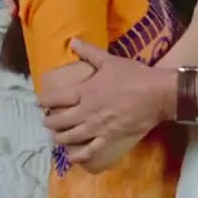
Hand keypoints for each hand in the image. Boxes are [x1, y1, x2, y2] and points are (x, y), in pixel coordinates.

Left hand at [39, 38, 171, 162]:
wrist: (157, 94)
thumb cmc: (133, 75)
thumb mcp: (109, 60)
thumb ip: (89, 52)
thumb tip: (72, 40)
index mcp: (84, 92)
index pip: (56, 99)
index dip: (44, 101)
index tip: (40, 102)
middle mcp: (86, 112)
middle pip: (59, 121)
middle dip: (49, 122)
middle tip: (47, 121)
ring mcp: (97, 127)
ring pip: (70, 137)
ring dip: (59, 138)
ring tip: (57, 136)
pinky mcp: (109, 138)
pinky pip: (89, 151)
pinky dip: (78, 156)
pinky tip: (72, 157)